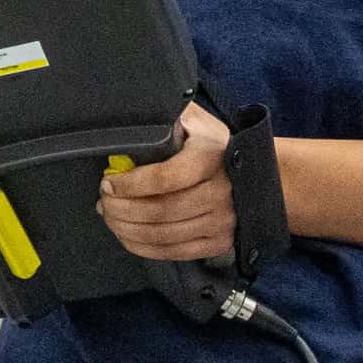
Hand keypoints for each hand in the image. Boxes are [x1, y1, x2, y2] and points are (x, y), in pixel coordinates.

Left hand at [101, 101, 237, 264]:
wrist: (260, 175)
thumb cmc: (215, 144)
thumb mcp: (195, 119)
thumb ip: (168, 114)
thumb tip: (132, 110)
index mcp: (211, 156)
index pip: (166, 177)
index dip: (131, 183)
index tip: (107, 182)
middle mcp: (220, 192)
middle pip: (160, 210)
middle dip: (121, 209)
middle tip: (102, 202)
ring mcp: (221, 221)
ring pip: (163, 234)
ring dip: (127, 229)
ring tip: (110, 217)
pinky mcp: (218, 242)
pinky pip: (174, 252)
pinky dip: (143, 247)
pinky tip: (127, 235)